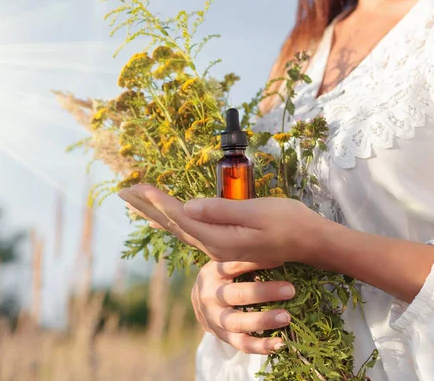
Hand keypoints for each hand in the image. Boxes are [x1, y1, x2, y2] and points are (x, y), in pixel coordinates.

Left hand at [118, 184, 325, 265]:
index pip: (181, 218)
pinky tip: (165, 217)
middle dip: (148, 208)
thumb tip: (187, 206)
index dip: (158, 202)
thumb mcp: (257, 212)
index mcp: (220, 240)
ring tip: (136, 201)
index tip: (138, 187)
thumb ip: (221, 210)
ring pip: (180, 228)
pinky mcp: (224, 242)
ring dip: (156, 214)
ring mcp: (218, 247)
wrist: (310, 242)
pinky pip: (191, 230)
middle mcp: (214, 247)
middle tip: (123, 192)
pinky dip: (173, 220)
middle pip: (174, 225)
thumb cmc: (289, 222)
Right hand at [192, 260, 294, 353]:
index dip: (256, 262)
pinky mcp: (221, 336)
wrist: (201, 303)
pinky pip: (241, 344)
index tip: (281, 260)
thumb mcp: (227, 264)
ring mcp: (214, 318)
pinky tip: (279, 344)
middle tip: (290, 290)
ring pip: (237, 322)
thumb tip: (281, 253)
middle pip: (236, 294)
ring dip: (263, 320)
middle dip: (263, 292)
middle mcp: (210, 295)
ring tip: (286, 317)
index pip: (233, 265)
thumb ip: (247, 259)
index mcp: (212, 273)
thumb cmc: (224, 277)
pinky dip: (260, 346)